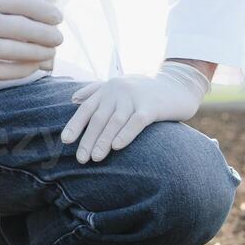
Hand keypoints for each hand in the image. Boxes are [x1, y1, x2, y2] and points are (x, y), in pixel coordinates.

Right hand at [0, 0, 63, 81]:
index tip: (58, 18)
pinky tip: (34, 66)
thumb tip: (47, 21)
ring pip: (18, 51)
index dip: (43, 10)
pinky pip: (7, 71)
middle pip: (23, 28)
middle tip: (58, 38)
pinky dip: (26, 69)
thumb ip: (7, 9)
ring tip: (50, 53)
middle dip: (47, 34)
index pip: (20, 3)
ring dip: (40, 53)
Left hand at [60, 61, 210, 162]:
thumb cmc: (145, 91)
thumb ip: (95, 91)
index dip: (75, 125)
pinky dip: (126, 134)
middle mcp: (118, 92)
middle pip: (98, 118)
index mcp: (108, 89)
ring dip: (103, 140)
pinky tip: (117, 147)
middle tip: (81, 159)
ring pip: (115, 121)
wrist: (178, 85)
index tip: (65, 141)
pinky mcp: (152, 106)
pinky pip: (137, 122)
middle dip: (88, 139)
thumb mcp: (119, 86)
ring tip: (95, 158)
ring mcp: (135, 98)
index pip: (86, 109)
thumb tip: (73, 99)